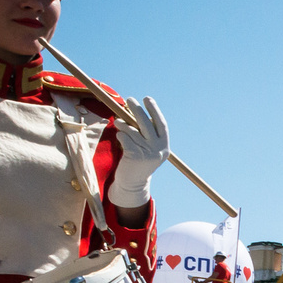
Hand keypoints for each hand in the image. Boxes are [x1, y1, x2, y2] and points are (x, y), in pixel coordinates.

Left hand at [107, 95, 169, 209]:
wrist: (133, 183)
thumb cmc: (138, 161)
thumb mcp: (147, 148)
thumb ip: (145, 134)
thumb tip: (135, 111)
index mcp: (164, 146)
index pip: (161, 124)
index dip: (154, 110)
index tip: (147, 98)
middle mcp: (158, 149)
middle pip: (146, 124)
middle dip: (137, 109)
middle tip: (129, 99)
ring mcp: (147, 153)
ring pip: (133, 130)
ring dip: (123, 123)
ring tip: (117, 121)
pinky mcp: (135, 156)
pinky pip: (125, 138)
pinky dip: (120, 134)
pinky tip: (119, 135)